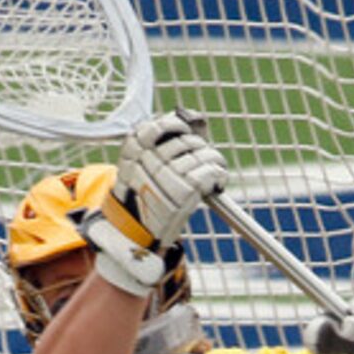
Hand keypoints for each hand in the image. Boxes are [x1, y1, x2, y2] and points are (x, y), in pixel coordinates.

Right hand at [111, 108, 224, 248]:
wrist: (137, 232)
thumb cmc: (143, 198)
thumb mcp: (138, 166)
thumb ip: (159, 143)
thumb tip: (196, 122)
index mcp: (134, 148)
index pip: (160, 125)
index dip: (178, 125)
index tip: (187, 133)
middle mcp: (150, 158)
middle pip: (188, 141)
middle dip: (201, 148)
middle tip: (206, 158)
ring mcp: (168, 173)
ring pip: (204, 154)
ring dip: (215, 161)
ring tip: (215, 171)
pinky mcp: (185, 189)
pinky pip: (211, 171)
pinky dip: (219, 175)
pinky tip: (217, 184)